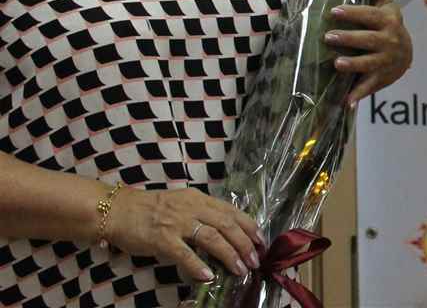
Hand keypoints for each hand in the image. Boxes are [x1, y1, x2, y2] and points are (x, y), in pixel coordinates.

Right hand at [104, 186, 264, 282]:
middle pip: (226, 224)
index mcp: (198, 199)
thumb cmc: (149, 209)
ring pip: (211, 237)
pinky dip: (197, 265)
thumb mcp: (181, 204)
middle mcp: (191, 208)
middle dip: (244, 243)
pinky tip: (208, 276)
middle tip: (254, 260)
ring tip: (239, 269)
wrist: (117, 210)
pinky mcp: (161, 239)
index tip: (261, 240)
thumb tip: (223, 231)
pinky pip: (183, 253)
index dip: (249, 226)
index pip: (231, 211)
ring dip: (228, 254)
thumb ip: (201, 214)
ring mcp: (176, 223)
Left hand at [326, 0, 413, 106]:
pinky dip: (359, 95)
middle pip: (368, 39)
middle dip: (349, 38)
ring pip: (369, 63)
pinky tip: (347, 102)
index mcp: (388, 21)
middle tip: (328, 37)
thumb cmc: (388, 26)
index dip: (354, 13)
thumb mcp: (386, 6)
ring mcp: (386, 61)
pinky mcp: (381, 79)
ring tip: (337, 64)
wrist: (406, 56)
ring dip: (354, 64)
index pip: (370, 15)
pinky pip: (369, 86)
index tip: (334, 11)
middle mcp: (389, 41)